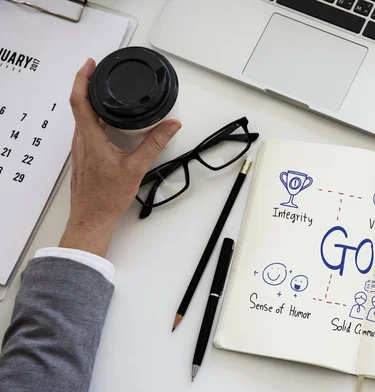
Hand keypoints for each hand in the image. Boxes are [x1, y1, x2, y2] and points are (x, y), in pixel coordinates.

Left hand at [59, 59, 181, 256]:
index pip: (79, 100)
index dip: (82, 79)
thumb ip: (155, 143)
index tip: (90, 65)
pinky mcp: (84, 156)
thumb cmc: (107, 198)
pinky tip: (109, 123)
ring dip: (92, 103)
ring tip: (108, 94)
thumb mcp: (137, 168)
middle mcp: (81, 141)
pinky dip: (95, 119)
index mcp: (91, 138)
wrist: (92, 219)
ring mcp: (80, 149)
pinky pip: (86, 130)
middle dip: (89, 86)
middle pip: (80, 105)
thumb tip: (170, 125)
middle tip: (101, 73)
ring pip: (83, 118)